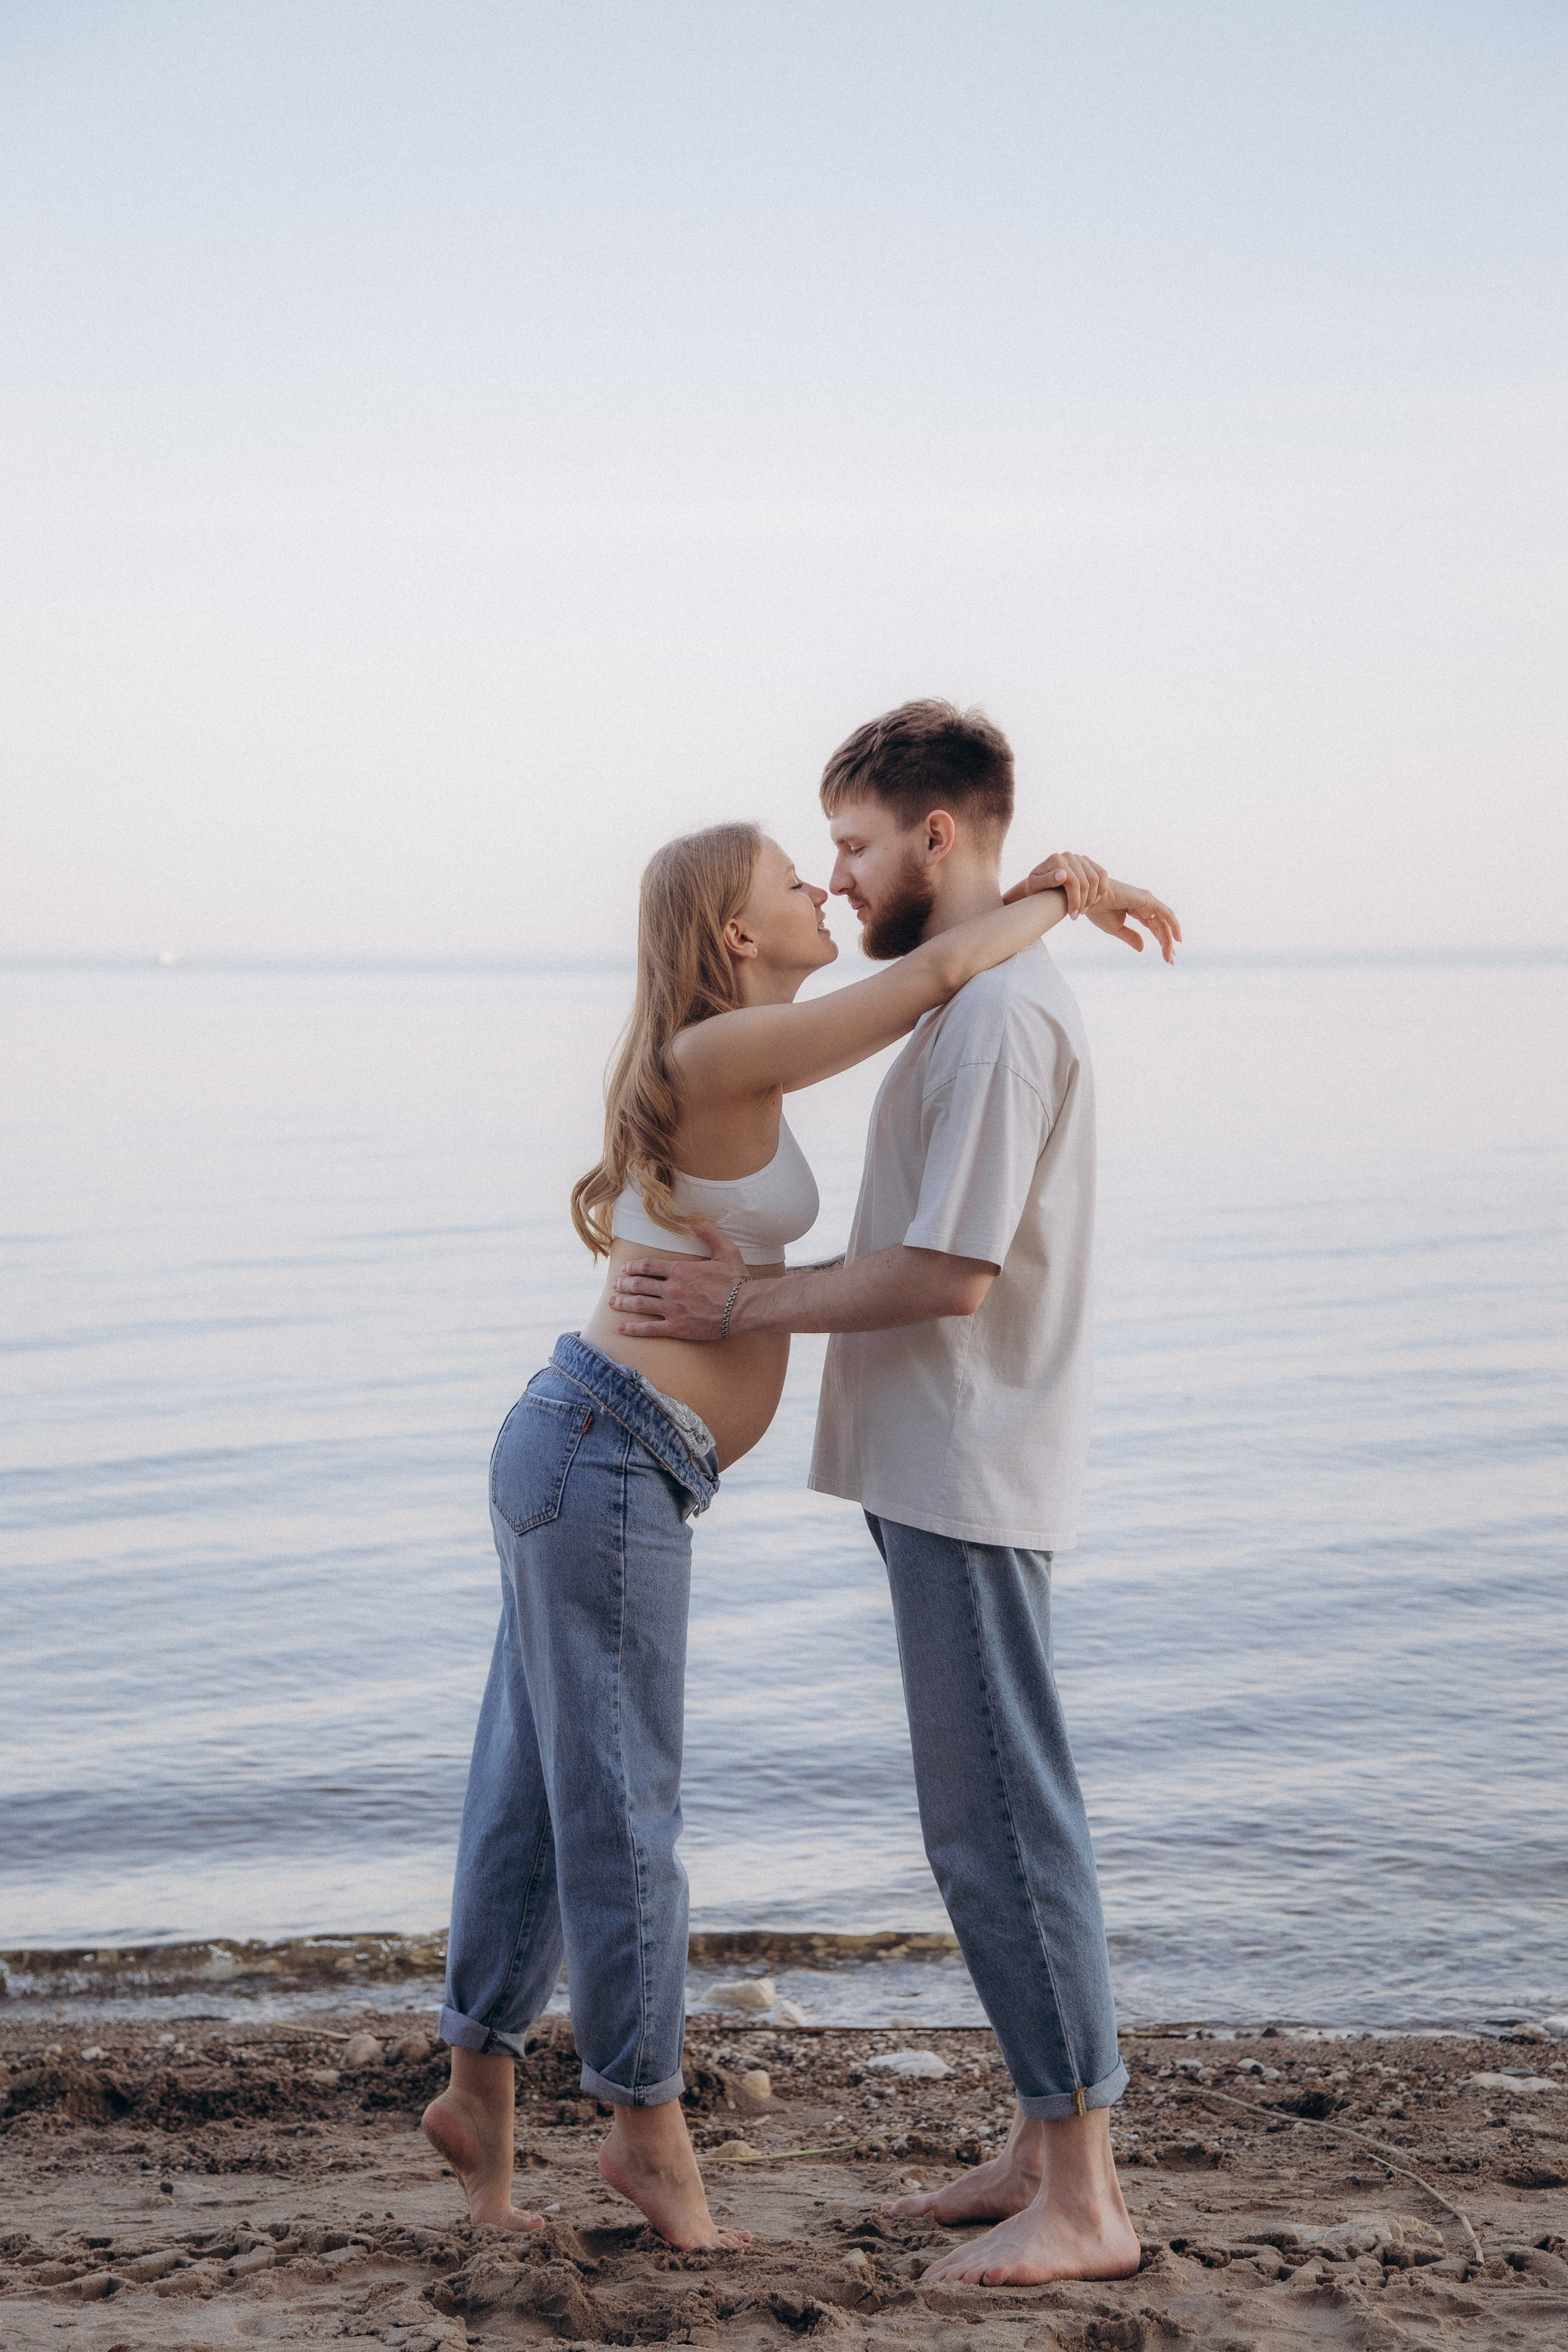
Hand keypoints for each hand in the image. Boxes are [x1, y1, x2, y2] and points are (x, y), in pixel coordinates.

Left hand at [607, 1221, 749, 1342]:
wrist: (745, 1307)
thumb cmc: (737, 1280)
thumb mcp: (726, 1251)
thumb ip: (709, 1234)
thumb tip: (696, 1220)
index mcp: (681, 1270)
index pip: (649, 1266)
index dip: (634, 1267)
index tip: (625, 1268)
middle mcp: (672, 1289)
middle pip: (640, 1285)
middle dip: (624, 1284)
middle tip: (614, 1285)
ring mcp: (673, 1309)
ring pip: (640, 1305)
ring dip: (624, 1303)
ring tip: (612, 1303)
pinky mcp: (677, 1327)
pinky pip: (650, 1329)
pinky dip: (634, 1328)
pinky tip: (621, 1328)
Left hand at [1002, 851, 1107, 917]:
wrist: (1041, 884)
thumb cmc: (1036, 887)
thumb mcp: (1035, 886)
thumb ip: (1047, 880)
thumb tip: (1062, 875)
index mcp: (1056, 859)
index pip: (1072, 881)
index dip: (1074, 900)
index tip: (1073, 915)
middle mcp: (1069, 855)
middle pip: (1084, 881)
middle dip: (1083, 902)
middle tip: (1078, 915)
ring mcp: (1079, 858)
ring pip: (1095, 879)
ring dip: (1092, 898)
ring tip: (1084, 910)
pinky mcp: (1088, 862)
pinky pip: (1102, 874)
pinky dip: (1102, 889)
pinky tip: (1094, 901)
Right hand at [1086, 878, 1181, 962]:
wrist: (1090, 899)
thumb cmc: (1098, 910)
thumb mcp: (1116, 929)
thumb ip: (1131, 937)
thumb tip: (1143, 948)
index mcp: (1137, 910)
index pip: (1154, 927)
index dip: (1161, 941)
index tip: (1167, 957)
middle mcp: (1145, 905)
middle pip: (1161, 926)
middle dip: (1167, 943)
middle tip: (1170, 960)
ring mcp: (1147, 901)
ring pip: (1164, 923)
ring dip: (1169, 940)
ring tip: (1170, 956)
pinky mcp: (1148, 900)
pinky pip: (1166, 913)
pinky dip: (1174, 925)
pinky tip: (1177, 939)